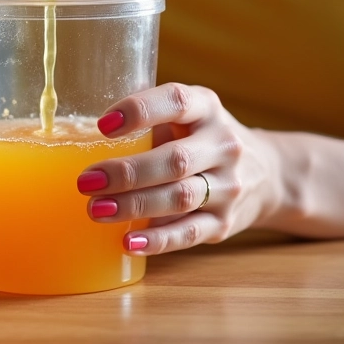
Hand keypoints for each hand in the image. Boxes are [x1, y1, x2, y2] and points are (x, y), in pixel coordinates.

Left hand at [77, 83, 280, 254]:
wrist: (265, 172)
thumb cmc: (200, 137)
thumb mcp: (184, 115)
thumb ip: (146, 120)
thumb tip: (78, 134)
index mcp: (206, 107)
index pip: (175, 101)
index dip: (139, 111)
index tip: (102, 126)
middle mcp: (222, 143)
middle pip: (175, 159)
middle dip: (127, 172)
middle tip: (86, 180)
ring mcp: (229, 185)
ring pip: (180, 197)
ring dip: (134, 206)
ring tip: (96, 209)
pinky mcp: (226, 222)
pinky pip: (190, 232)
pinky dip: (158, 239)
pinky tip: (128, 241)